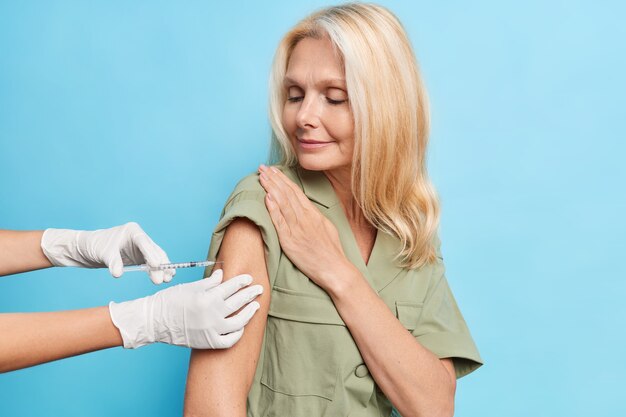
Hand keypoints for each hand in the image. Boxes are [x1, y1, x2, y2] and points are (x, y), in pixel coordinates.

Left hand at [41, 222, 173, 283]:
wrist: (89, 249)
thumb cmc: (95, 246)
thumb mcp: (103, 253)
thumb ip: (113, 262)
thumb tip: (118, 274)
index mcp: (132, 231)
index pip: (144, 242)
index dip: (151, 253)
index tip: (156, 265)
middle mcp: (140, 238)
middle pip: (153, 251)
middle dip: (159, 265)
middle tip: (162, 278)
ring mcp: (141, 248)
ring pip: (155, 257)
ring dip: (162, 268)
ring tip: (168, 279)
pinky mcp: (140, 257)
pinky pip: (152, 264)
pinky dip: (157, 270)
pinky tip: (165, 277)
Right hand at [108, 269, 262, 348]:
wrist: (154, 322)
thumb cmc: (170, 301)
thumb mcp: (190, 287)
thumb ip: (210, 282)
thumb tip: (223, 273)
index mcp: (207, 298)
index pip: (231, 287)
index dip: (242, 282)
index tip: (249, 278)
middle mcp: (212, 314)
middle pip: (238, 302)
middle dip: (251, 294)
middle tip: (259, 289)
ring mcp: (211, 330)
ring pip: (239, 322)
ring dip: (249, 313)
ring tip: (255, 306)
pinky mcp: (208, 342)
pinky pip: (229, 340)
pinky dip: (237, 334)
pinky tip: (241, 327)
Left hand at [258, 165, 349, 289]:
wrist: (334, 268)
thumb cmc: (331, 250)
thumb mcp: (326, 226)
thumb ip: (314, 215)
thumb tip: (306, 207)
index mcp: (313, 213)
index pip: (295, 192)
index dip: (283, 179)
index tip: (275, 170)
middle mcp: (304, 218)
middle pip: (286, 193)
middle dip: (273, 179)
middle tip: (263, 167)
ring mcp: (297, 228)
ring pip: (282, 203)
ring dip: (270, 188)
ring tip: (261, 176)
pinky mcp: (290, 240)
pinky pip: (279, 221)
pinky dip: (272, 208)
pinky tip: (266, 197)